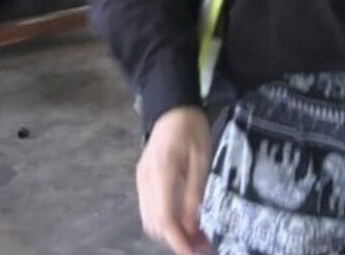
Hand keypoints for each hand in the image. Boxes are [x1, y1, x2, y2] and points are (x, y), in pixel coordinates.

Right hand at [137, 107, 210, 254]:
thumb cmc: (191, 128)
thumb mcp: (201, 159)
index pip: (165, 218)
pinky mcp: (142, 177)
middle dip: (177, 239)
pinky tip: (183, 220)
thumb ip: (194, 193)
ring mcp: (141, 178)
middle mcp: (146, 179)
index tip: (194, 252)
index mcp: (162, 172)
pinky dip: (164, 220)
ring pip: (150, 219)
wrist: (173, 104)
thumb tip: (192, 226)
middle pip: (155, 223)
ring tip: (196, 235)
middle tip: (202, 244)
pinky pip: (149, 208)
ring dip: (171, 232)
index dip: (178, 240)